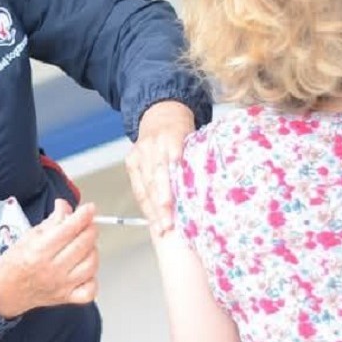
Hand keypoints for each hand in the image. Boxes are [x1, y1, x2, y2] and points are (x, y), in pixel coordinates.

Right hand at [0, 200, 99, 318]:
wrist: (4, 291)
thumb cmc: (13, 264)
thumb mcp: (28, 236)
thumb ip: (51, 221)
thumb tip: (65, 207)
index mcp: (39, 251)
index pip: (69, 229)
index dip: (83, 215)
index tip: (89, 209)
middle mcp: (51, 269)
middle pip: (83, 244)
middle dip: (89, 229)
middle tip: (87, 223)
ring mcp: (61, 285)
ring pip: (91, 264)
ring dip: (92, 250)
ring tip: (85, 244)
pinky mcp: (66, 297)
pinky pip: (91, 288)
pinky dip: (93, 277)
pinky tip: (85, 268)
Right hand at [126, 101, 195, 237]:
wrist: (161, 112)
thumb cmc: (183, 130)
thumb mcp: (195, 138)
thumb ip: (198, 161)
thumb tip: (211, 192)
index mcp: (171, 136)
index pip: (169, 165)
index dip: (169, 188)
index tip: (173, 207)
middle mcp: (152, 145)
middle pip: (155, 179)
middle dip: (161, 205)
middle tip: (168, 226)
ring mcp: (139, 153)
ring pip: (144, 185)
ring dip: (153, 210)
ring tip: (161, 229)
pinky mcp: (131, 160)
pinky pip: (137, 186)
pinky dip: (145, 204)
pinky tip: (153, 220)